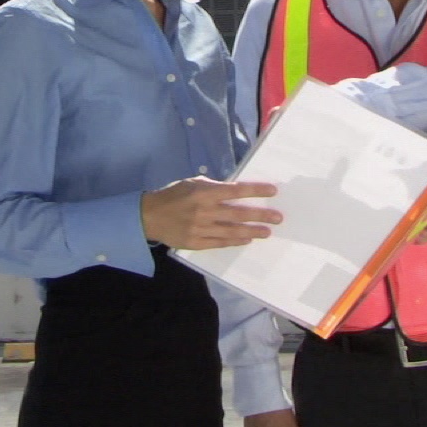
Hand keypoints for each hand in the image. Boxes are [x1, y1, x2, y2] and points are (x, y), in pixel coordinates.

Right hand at [139, 177, 280, 249]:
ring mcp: (201, 229)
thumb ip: (212, 187)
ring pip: (232, 231)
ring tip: (267, 232)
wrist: (149, 217)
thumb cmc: (172, 195)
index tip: (272, 191)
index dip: (256, 190)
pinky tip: (247, 240)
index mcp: (204, 193)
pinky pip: (220, 243)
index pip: (235, 190)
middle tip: (277, 218)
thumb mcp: (191, 183)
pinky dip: (235, 242)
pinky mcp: (196, 243)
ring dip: (252, 231)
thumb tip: (234, 191)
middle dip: (260, 215)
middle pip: (239, 214)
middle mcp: (205, 211)